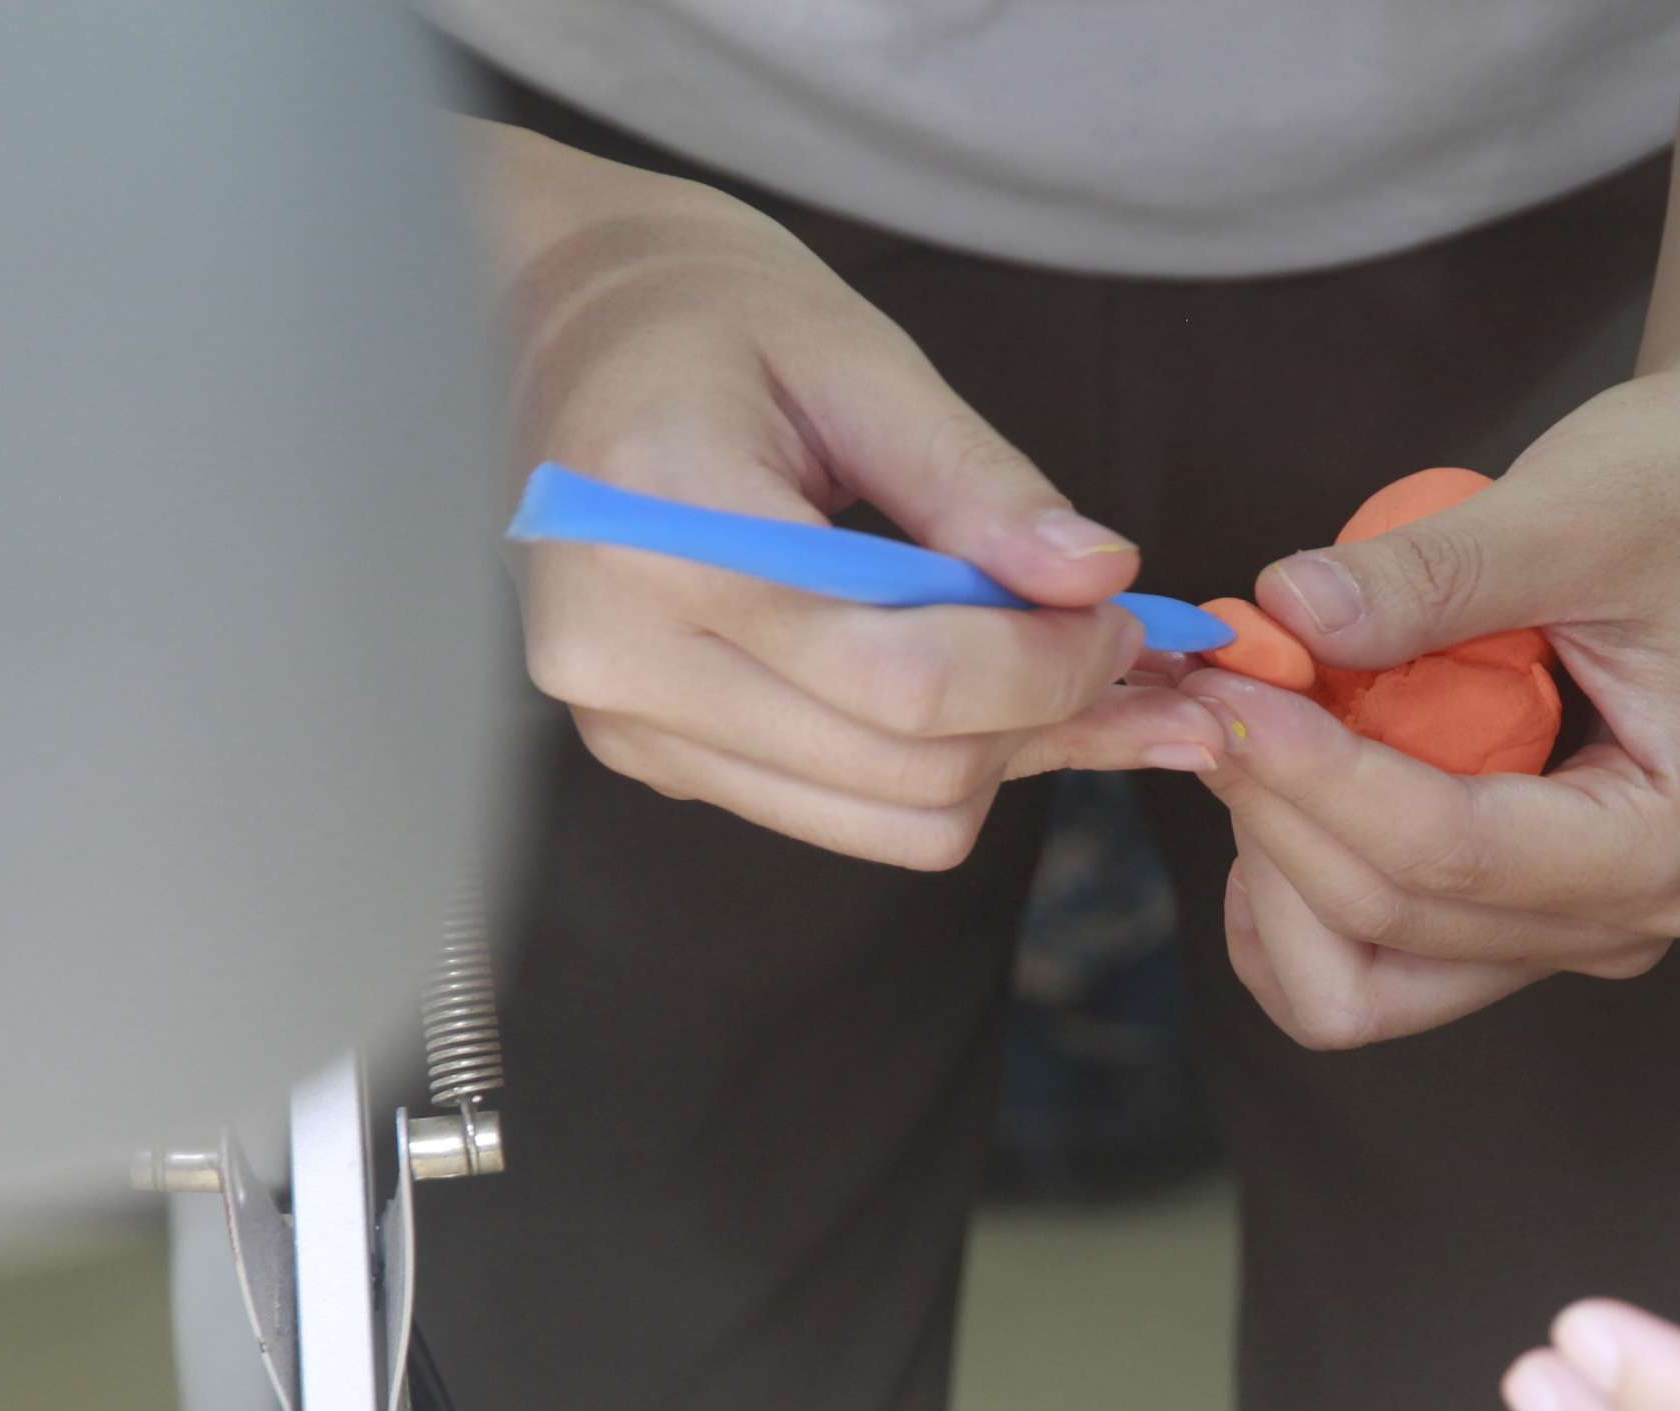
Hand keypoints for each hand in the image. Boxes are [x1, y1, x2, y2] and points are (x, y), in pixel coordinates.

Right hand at [480, 129, 1225, 868]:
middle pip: (908, 770)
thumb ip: (981, 484)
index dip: (1047, 665)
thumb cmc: (715, 321)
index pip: (903, 676)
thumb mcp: (860, 361)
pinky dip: (935, 766)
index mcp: (662, 532)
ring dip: (1000, 756)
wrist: (560, 334)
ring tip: (1061, 670)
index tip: (1119, 611)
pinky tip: (982, 691)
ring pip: (888, 821)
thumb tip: (1099, 578)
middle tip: (1113, 639)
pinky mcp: (654, 757)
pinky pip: (843, 813)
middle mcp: (622, 655)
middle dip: (1042, 714)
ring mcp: (629, 723)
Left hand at [1184, 335, 1679, 1044]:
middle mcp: (1627, 917)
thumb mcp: (1581, 504)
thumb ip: (1429, 575)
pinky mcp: (1522, 900)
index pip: (1447, 854)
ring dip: (1281, 867)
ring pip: (1366, 978)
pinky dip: (1301, 890)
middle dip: (1277, 812)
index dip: (1313, 777)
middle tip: (1210, 685)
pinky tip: (1277, 787)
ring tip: (1253, 730)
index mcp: (1672, 843)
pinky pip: (1375, 956)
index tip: (1223, 689)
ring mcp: (1571, 923)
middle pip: (1388, 928)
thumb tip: (1283, 612)